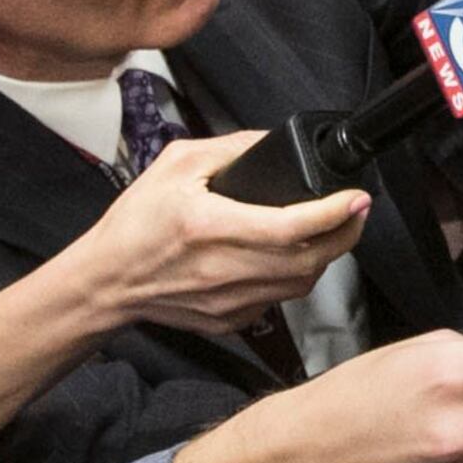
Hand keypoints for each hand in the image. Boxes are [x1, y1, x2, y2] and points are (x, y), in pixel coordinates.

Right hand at [55, 133, 367, 333]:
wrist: (106, 281)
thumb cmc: (135, 224)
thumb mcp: (176, 165)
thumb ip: (229, 148)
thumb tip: (272, 141)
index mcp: (210, 227)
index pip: (291, 227)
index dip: (333, 213)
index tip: (356, 197)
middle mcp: (224, 270)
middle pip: (309, 261)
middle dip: (346, 234)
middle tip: (357, 210)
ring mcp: (229, 303)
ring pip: (301, 285)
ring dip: (326, 257)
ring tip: (332, 230)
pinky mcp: (229, 321)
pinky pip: (279, 301)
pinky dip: (295, 278)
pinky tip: (292, 257)